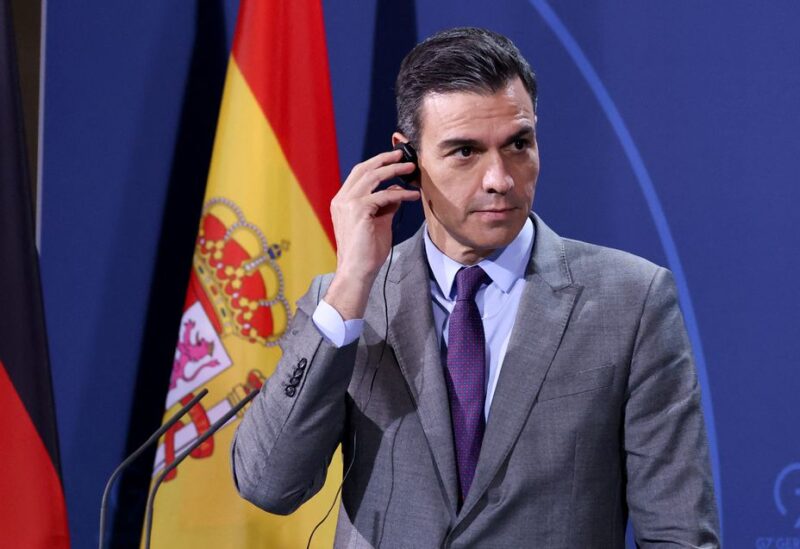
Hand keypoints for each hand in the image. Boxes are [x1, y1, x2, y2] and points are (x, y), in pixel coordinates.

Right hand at [325, 149, 419, 318]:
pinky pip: (384, 195)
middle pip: (364, 169)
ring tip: (410, 168)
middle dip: (385, 159)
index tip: (393, 159)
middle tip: (403, 156)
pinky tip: (412, 196)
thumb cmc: (366, 252)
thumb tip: (397, 191)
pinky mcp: (358, 211)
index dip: (376, 163)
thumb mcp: (378, 222)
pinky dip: (400, 193)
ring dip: (394, 170)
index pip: (358, 174)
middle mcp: (341, 200)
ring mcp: (347, 204)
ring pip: (373, 177)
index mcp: (342, 202)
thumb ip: (385, 206)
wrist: (357, 271)